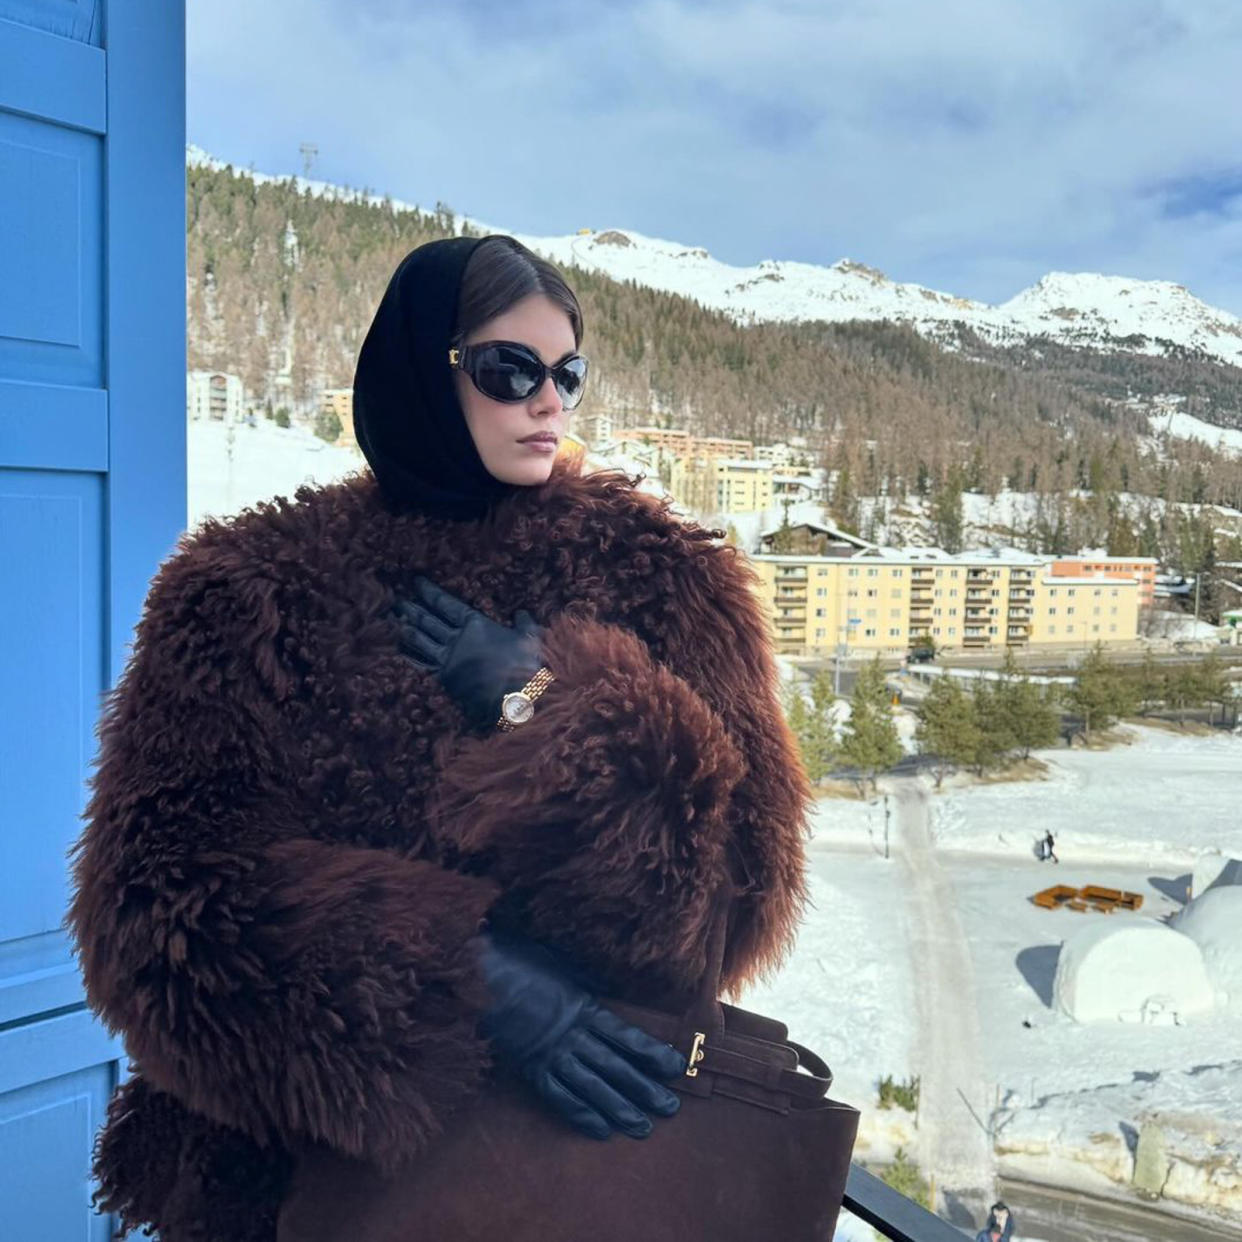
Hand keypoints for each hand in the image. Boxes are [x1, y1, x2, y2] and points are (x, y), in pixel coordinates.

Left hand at [394, 577, 542, 729]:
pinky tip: (396, 651)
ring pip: (420, 639)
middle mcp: (457, 639)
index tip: (416, 582)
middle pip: (428, 620)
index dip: (430, 592)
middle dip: (411, 608)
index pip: (447, 604)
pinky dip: (408, 657)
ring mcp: (448, 659)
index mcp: (476, 624)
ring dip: (404, 628)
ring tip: (390, 619)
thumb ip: (524, 623)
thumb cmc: (526, 663)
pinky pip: (421, 664)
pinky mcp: (444, 679)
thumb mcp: (530, 637)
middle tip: (393, 599)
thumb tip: (522, 613)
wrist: (518, 695)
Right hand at [475, 933, 685, 1140]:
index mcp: (584, 1007)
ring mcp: (552, 1054)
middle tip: (669, 1107)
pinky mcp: (532, 1069)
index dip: (651, 1052)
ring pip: (592, 1086)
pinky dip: (580, 1114)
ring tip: (641, 1127)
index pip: (625, 1035)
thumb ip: (586, 982)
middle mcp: (573, 1035)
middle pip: (615, 1065)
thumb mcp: (562, 966)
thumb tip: (604, 989)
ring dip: (618, 1107)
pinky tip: (600, 1130)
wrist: (482, 977)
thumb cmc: (522, 962)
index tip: (676, 1066)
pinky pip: (559, 1097)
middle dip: (644, 1087)